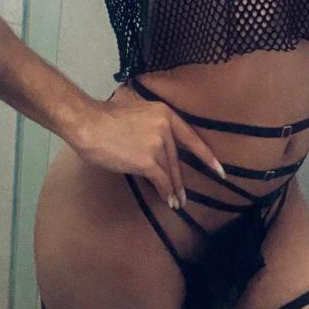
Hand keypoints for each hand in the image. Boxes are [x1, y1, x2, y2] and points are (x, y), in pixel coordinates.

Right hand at [73, 88, 226, 211]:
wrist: (88, 124)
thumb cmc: (105, 117)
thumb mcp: (134, 106)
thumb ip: (149, 117)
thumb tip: (155, 131)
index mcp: (164, 112)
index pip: (191, 137)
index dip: (206, 156)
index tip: (219, 170)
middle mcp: (164, 127)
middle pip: (177, 158)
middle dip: (181, 179)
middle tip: (185, 195)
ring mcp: (157, 144)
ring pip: (170, 171)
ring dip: (174, 189)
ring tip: (177, 202)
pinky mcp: (147, 161)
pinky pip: (161, 180)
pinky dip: (166, 192)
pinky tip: (168, 201)